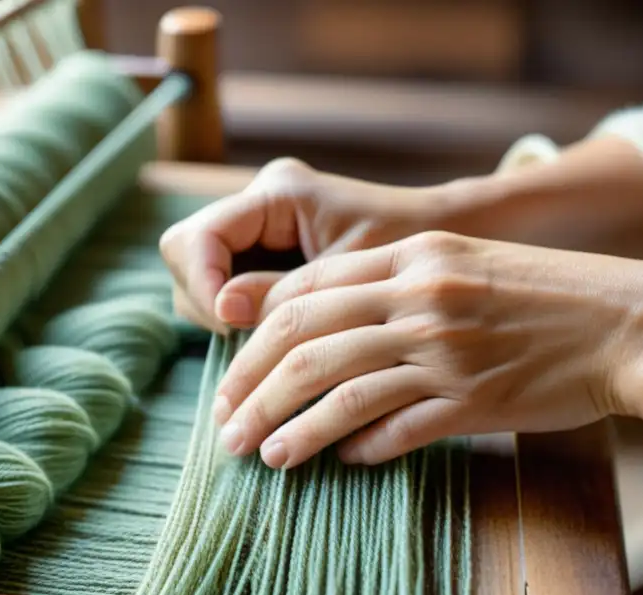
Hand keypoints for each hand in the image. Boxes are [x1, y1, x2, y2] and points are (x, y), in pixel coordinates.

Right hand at [159, 157, 491, 332]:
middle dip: (207, 305)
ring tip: (262, 353)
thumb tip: (224, 314)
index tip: (232, 325)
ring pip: (202, 278)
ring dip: (221, 319)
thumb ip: (284, 296)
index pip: (198, 237)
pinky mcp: (268, 257)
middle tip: (245, 346)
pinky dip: (239, 321)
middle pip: (188, 256)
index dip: (203, 284)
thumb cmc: (416, 258)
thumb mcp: (351, 283)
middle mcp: (260, 204)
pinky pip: (227, 290)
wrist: (454, 245)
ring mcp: (260, 230)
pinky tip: (273, 348)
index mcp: (279, 193)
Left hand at [210, 231, 642, 467]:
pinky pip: (398, 428)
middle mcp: (418, 299)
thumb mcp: (462, 265)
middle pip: (305, 343)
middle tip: (224, 427)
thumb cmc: (543, 295)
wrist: (629, 323)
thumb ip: (393, 289)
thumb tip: (327, 336)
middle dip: (251, 389)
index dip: (253, 339)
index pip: (303, 294)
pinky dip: (360, 448)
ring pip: (339, 390)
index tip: (232, 377)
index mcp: (410, 259)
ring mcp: (445, 351)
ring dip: (290, 428)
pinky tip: (341, 463)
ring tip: (259, 455)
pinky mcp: (474, 399)